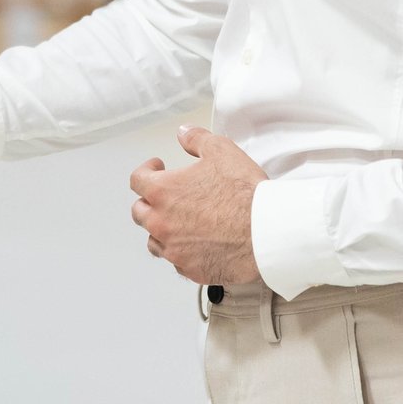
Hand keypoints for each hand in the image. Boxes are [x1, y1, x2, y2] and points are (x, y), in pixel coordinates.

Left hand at [130, 125, 262, 285]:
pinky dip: (180, 252)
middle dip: (149, 201)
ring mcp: (174, 249)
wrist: (265, 232)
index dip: (145, 170)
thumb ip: (196, 139)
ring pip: (153, 241)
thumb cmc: (245, 195)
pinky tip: (193, 244)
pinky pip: (176, 262)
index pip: (137, 179)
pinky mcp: (191, 270)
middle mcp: (162, 223)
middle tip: (163, 197)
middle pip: (140, 212)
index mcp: (163, 192)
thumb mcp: (221, 150)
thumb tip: (184, 134)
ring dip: (160, 230)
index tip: (155, 168)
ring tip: (175, 223)